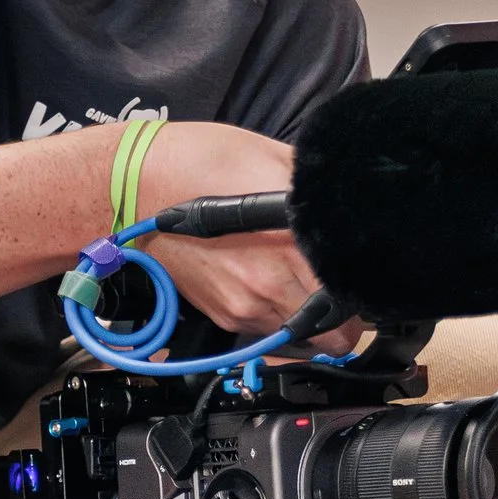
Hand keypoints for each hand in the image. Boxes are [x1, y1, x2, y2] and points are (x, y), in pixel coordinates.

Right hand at [134, 120, 355, 343]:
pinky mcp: (224, 316)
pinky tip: (269, 282)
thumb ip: (318, 190)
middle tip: (341, 289)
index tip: (364, 281)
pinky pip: (267, 332)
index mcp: (293, 248)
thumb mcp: (274, 158)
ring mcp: (244, 308)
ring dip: (311, 321)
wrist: (130, 187)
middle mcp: (270, 287)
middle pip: (335, 338)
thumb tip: (349, 201)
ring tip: (303, 283)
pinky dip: (278, 317)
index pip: (355, 302)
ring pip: (302, 341)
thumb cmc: (197, 161)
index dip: (367, 295)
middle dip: (345, 318)